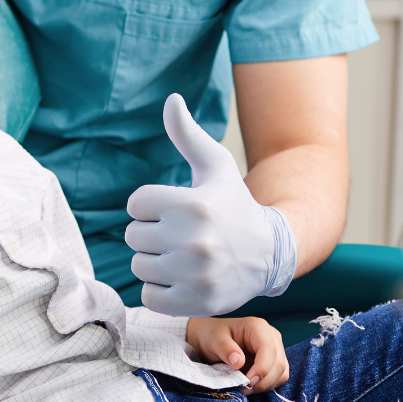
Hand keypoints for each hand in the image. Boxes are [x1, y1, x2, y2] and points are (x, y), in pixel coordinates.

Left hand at [125, 93, 296, 316]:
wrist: (268, 252)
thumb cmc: (233, 203)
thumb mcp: (216, 164)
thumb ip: (187, 134)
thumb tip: (171, 99)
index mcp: (192, 204)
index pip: (135, 204)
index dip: (151, 205)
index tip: (173, 208)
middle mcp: (193, 241)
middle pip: (134, 235)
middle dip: (151, 232)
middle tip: (178, 233)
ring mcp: (195, 275)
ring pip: (138, 265)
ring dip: (154, 261)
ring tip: (180, 254)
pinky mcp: (195, 302)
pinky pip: (149, 296)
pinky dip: (159, 289)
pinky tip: (180, 277)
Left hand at [185, 316, 288, 394]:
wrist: (212, 339)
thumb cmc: (213, 336)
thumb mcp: (214, 340)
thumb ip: (225, 349)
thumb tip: (239, 362)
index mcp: (257, 327)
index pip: (269, 350)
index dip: (262, 369)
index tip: (248, 382)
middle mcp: (271, 336)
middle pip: (278, 363)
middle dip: (263, 381)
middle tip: (244, 389)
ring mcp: (275, 349)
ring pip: (281, 373)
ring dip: (265, 385)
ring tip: (246, 388)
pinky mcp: (275, 361)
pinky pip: (278, 377)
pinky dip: (267, 385)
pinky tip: (251, 385)